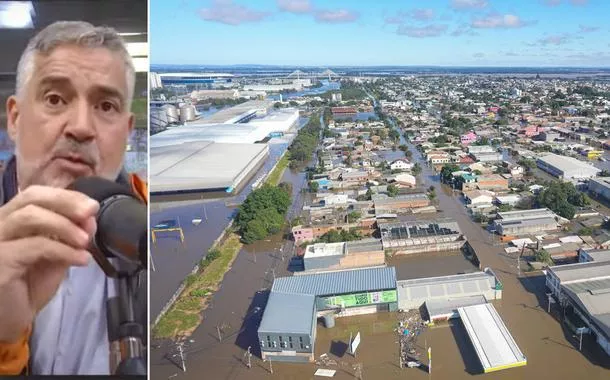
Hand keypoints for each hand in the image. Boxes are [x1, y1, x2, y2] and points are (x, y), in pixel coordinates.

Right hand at [0, 186, 98, 342]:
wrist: (8, 322)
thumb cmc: (27, 288)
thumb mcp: (56, 257)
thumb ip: (70, 236)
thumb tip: (91, 217)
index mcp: (9, 219)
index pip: (35, 194)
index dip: (65, 196)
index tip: (91, 206)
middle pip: (30, 198)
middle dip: (66, 202)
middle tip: (91, 212)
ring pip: (29, 216)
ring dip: (64, 225)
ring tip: (86, 241)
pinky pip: (34, 246)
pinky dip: (63, 250)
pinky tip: (81, 259)